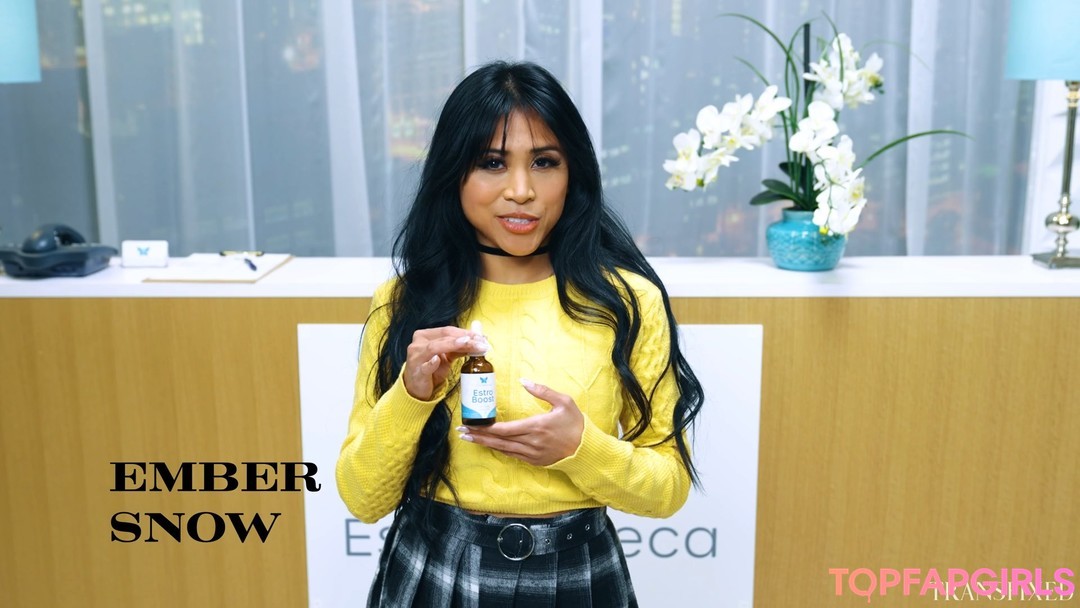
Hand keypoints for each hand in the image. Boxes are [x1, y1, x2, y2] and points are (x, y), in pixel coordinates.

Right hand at [403, 327, 485, 400]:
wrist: (417, 389)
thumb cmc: (432, 370)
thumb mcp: (447, 357)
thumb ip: (458, 348)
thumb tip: (478, 341)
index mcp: (425, 336)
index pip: (447, 331)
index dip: (465, 332)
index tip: (481, 337)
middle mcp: (419, 344)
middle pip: (444, 337)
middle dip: (464, 339)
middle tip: (481, 343)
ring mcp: (416, 357)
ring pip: (435, 347)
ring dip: (453, 345)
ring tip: (467, 343)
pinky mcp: (417, 372)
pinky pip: (424, 366)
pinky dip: (431, 363)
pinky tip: (437, 360)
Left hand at [459, 378, 583, 466]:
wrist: (586, 449)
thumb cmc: (575, 423)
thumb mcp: (564, 402)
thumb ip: (542, 390)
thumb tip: (523, 381)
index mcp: (536, 426)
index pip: (505, 429)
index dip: (487, 428)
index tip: (472, 424)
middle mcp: (531, 442)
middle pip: (499, 440)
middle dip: (479, 436)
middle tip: (461, 432)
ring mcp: (532, 454)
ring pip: (503, 449)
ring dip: (485, 444)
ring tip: (469, 439)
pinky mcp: (534, 461)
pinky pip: (512, 455)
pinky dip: (499, 450)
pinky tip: (489, 445)